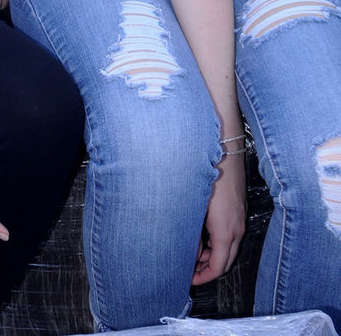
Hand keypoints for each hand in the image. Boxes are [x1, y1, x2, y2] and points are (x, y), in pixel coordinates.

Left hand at [192, 152, 246, 283]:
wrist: (224, 151)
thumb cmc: (208, 176)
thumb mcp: (195, 208)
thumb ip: (193, 233)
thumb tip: (189, 252)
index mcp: (225, 231)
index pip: (219, 267)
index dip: (204, 277)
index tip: (190, 279)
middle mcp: (237, 229)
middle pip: (226, 261)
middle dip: (209, 269)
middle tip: (190, 269)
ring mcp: (240, 219)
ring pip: (230, 248)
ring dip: (214, 255)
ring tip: (194, 252)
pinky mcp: (240, 210)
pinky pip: (232, 234)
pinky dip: (219, 242)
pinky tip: (203, 234)